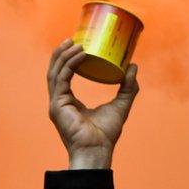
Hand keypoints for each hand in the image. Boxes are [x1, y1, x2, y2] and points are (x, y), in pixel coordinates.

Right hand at [46, 38, 139, 168]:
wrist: (98, 151)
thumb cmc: (106, 135)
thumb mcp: (120, 105)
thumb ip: (127, 88)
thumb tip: (133, 66)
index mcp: (69, 102)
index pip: (64, 75)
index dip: (68, 59)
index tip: (78, 44)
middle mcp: (59, 101)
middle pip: (55, 70)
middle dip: (62, 53)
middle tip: (73, 38)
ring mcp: (56, 103)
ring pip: (55, 72)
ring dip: (64, 55)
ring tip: (75, 42)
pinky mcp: (58, 105)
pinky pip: (62, 79)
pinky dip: (70, 65)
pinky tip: (80, 54)